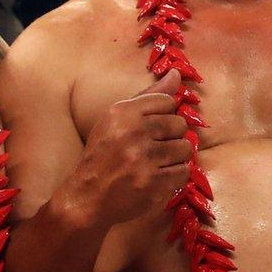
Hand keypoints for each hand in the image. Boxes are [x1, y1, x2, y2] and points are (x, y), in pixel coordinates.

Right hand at [63, 68, 191, 227]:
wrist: (86, 198)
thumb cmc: (104, 155)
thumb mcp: (117, 120)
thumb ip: (148, 96)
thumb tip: (176, 74)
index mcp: (122, 112)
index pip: (167, 101)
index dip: (163, 115)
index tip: (151, 128)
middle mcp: (133, 132)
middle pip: (179, 124)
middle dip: (171, 137)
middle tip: (153, 149)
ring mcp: (144, 159)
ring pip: (185, 148)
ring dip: (175, 157)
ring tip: (156, 163)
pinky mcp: (154, 183)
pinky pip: (184, 171)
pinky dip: (174, 176)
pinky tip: (157, 178)